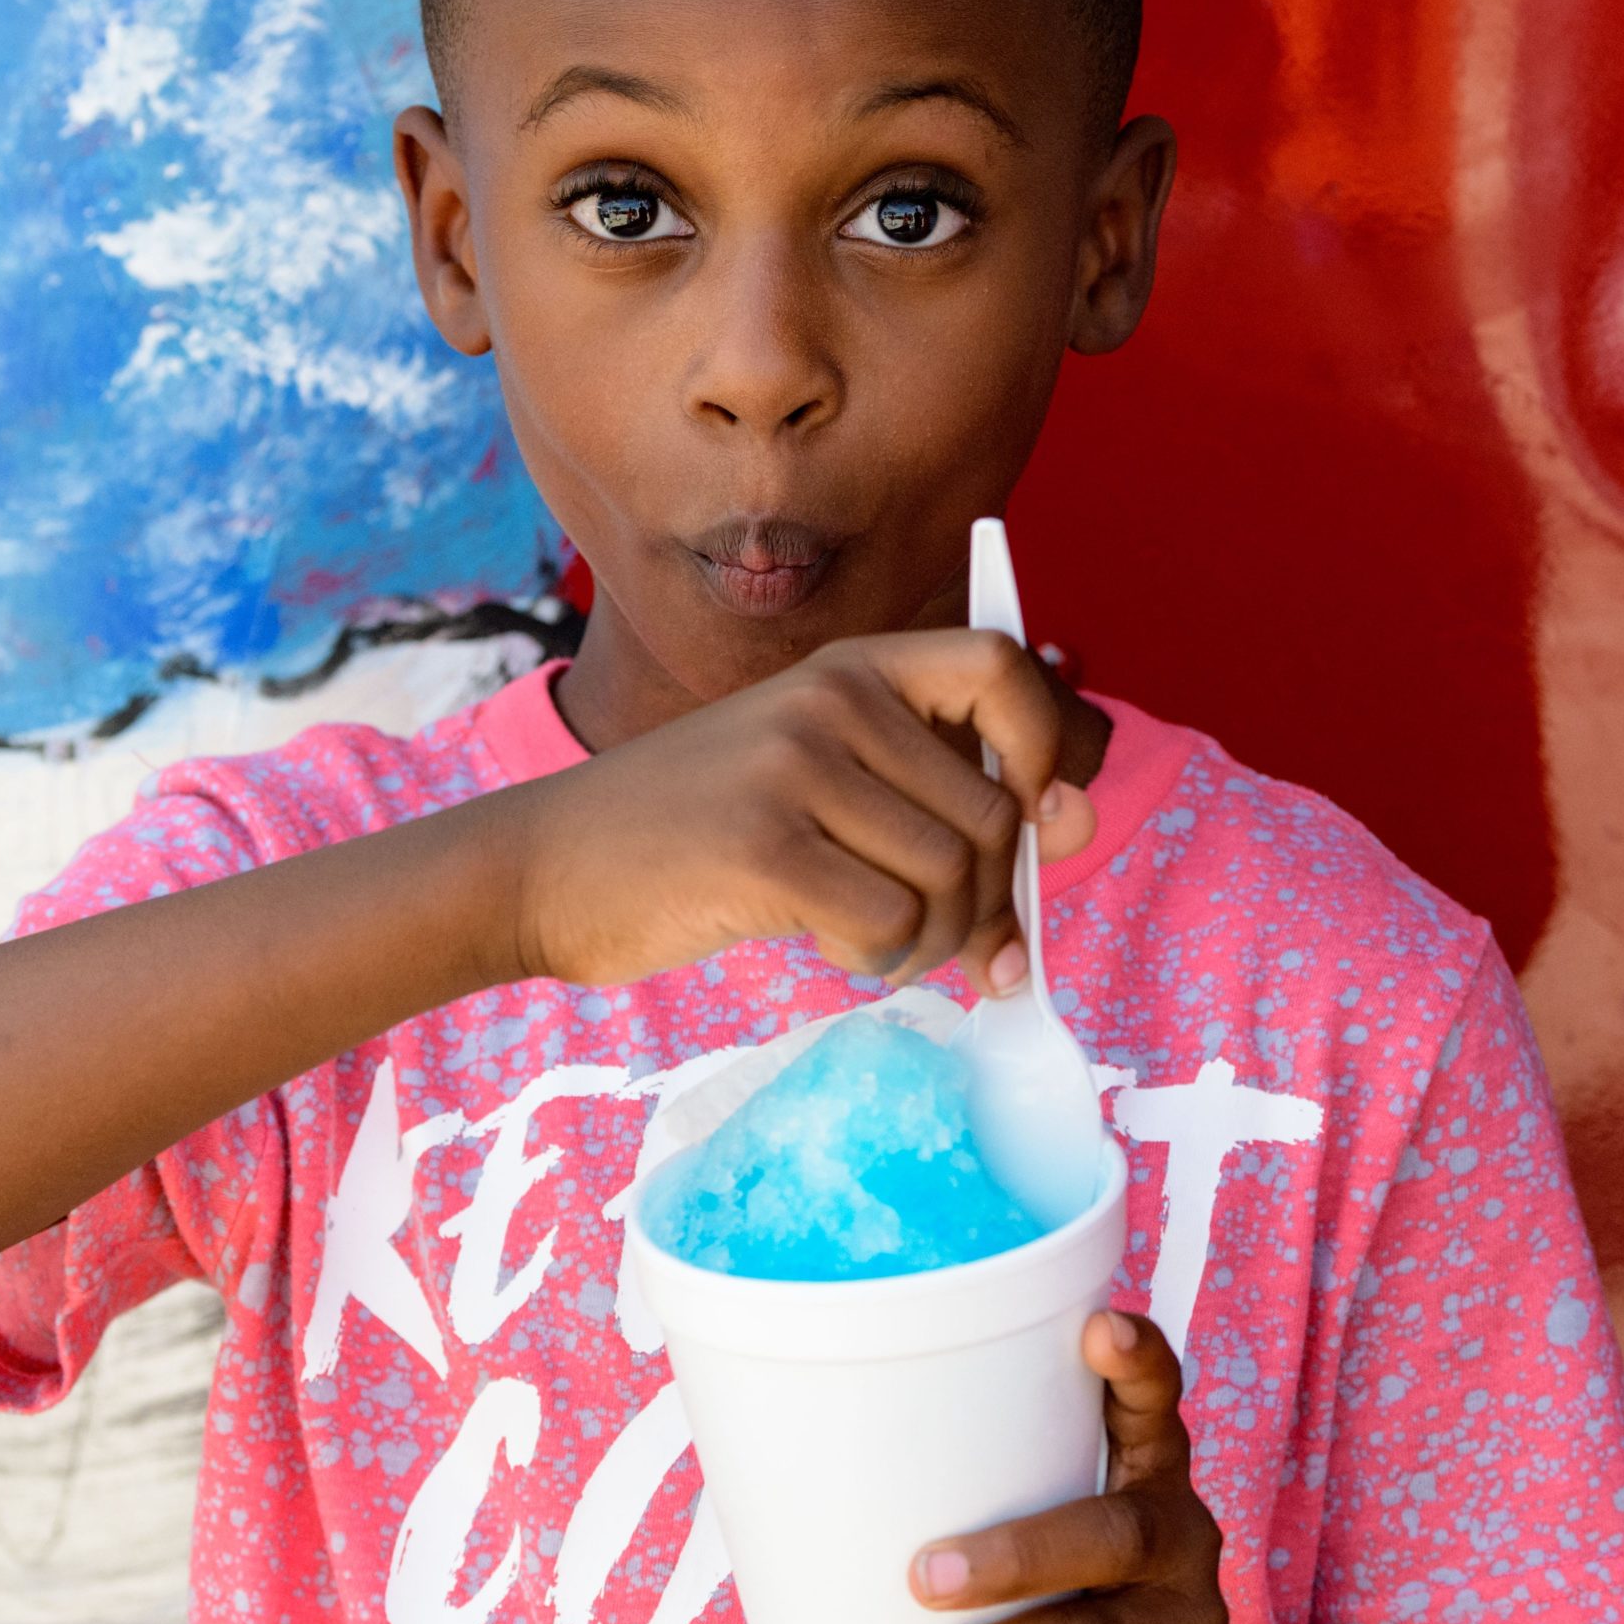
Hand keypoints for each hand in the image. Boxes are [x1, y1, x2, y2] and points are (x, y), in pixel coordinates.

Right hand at [498, 628, 1097, 991]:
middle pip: (994, 814)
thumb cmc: (692, 831)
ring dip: (929, 941)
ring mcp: (792, 766)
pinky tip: (827, 944)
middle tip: (938, 938)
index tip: (1037, 820)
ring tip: (864, 936)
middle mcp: (827, 698)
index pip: (1004, 664)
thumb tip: (1077, 822)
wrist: (547, 864)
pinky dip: (878, 959)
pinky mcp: (762, 846)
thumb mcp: (810, 774)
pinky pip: (891, 924)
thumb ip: (929, 786)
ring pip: (952, 878)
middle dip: (986, 903)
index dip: (1049, 745)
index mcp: (848, 666)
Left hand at [908, 1311, 1226, 1623]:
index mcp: (1148, 1454)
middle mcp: (1177, 1525)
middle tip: (927, 1579)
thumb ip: (985, 1455)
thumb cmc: (1038, 1530)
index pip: (1154, 1393)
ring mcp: (1182, 1606)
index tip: (1099, 1329)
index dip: (1137, 1360)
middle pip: (1116, 1533)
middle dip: (1019, 1559)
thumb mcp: (1038, 1480)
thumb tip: (819, 1437)